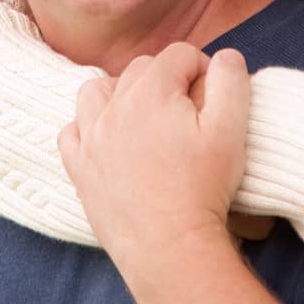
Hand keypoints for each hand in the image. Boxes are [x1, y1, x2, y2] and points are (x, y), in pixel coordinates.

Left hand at [57, 43, 250, 268]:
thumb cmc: (203, 189)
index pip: (178, 55)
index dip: (202, 68)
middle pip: (140, 69)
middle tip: (189, 113)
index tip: (214, 97)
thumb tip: (226, 56)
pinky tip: (109, 142)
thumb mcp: (231, 130)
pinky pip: (71, 131)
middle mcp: (113, 108)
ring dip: (120, 94)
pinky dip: (88, 128)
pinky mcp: (79, 168)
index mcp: (151, 92)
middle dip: (166, 80)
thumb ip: (231, 82)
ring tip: (144, 117)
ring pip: (97, 91)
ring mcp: (90, 138)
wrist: (169, 248)